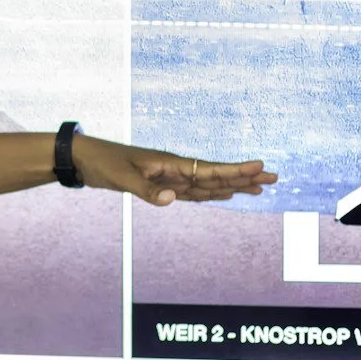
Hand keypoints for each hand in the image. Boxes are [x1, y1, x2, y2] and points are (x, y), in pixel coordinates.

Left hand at [71, 136, 277, 206]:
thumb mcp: (122, 178)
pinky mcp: (163, 185)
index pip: (210, 169)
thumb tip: (174, 200)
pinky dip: (212, 194)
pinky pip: (194, 192)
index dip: (235, 171)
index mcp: (171, 164)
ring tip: (259, 187)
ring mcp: (171, 177)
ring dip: (233, 186)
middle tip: (274, 177)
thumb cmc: (103, 164)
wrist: (85, 159)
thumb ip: (147, 190)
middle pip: (217, 176)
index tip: (260, 167)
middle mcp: (176, 169)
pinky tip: (224, 196)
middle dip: (245, 178)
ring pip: (209, 184)